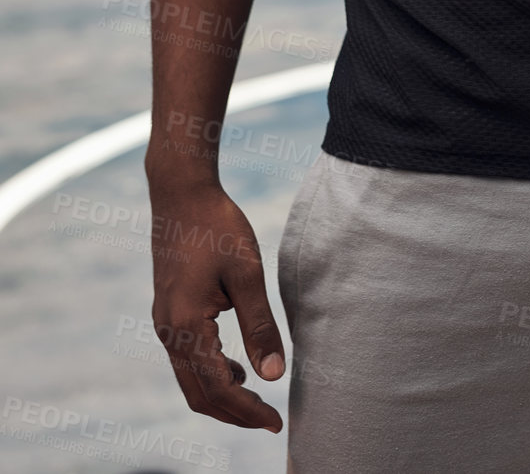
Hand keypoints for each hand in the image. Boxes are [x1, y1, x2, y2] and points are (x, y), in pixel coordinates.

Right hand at [150, 181, 284, 430]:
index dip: (248, 411)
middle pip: (198, 395)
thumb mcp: (247, 274)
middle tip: (270, 420)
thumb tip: (275, 375)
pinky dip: (211, 374)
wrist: (182, 194)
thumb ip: (260, 326)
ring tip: (257, 399)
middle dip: (234, 413)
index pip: (218, 388)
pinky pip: (187, 359)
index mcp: (186, 324)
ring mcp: (164, 323)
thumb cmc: (217, 227)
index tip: (277, 422)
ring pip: (189, 380)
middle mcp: (169, 331)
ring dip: (221, 396)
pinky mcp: (168, 313)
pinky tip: (237, 368)